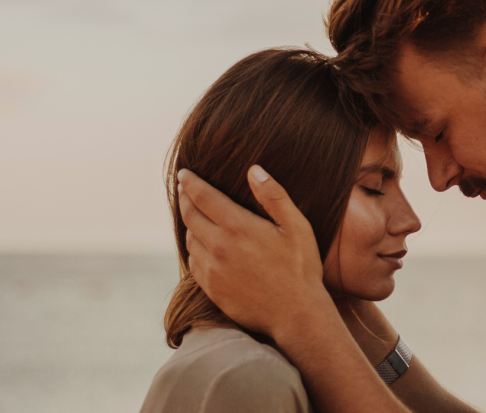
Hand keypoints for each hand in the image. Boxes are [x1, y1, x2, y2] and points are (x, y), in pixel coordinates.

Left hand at [177, 166, 334, 339]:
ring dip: (190, 225)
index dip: (190, 182)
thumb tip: (254, 170)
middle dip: (185, 199)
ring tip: (196, 217)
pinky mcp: (212, 289)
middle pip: (189, 216)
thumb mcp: (297, 227)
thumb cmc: (301, 268)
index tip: (184, 174)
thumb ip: (274, 196)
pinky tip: (204, 247)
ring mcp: (213, 270)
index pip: (202, 196)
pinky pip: (193, 264)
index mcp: (239, 227)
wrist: (296, 314)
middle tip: (185, 190)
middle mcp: (219, 247)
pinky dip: (195, 250)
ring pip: (190, 240)